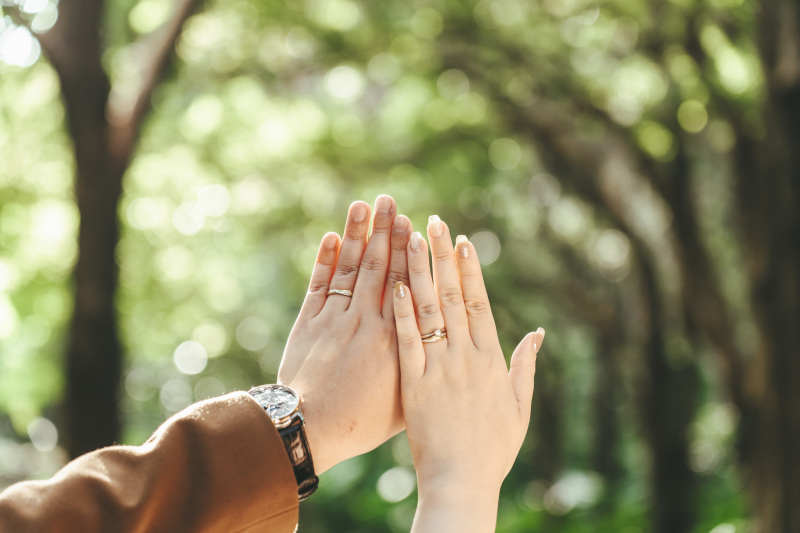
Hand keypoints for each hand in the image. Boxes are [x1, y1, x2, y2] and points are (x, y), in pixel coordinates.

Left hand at [278, 195, 411, 473]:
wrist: (311, 429)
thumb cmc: (364, 422)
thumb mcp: (406, 400)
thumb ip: (426, 368)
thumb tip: (452, 348)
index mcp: (394, 338)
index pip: (406, 284)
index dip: (410, 253)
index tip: (416, 225)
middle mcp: (366, 320)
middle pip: (378, 267)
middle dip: (385, 231)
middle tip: (391, 201)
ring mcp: (335, 318)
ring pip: (349, 267)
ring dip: (356, 234)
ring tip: (364, 204)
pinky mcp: (309, 323)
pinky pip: (319, 283)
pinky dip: (324, 259)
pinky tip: (330, 236)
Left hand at [392, 216, 544, 531]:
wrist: (462, 482)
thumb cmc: (493, 449)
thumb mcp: (519, 407)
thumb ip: (524, 366)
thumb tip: (536, 332)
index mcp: (490, 359)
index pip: (479, 303)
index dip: (471, 270)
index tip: (463, 241)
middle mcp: (465, 357)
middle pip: (453, 297)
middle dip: (442, 257)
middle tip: (433, 221)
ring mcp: (439, 369)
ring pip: (429, 311)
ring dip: (420, 272)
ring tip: (411, 239)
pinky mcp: (414, 384)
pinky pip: (407, 342)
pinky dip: (402, 313)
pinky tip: (396, 285)